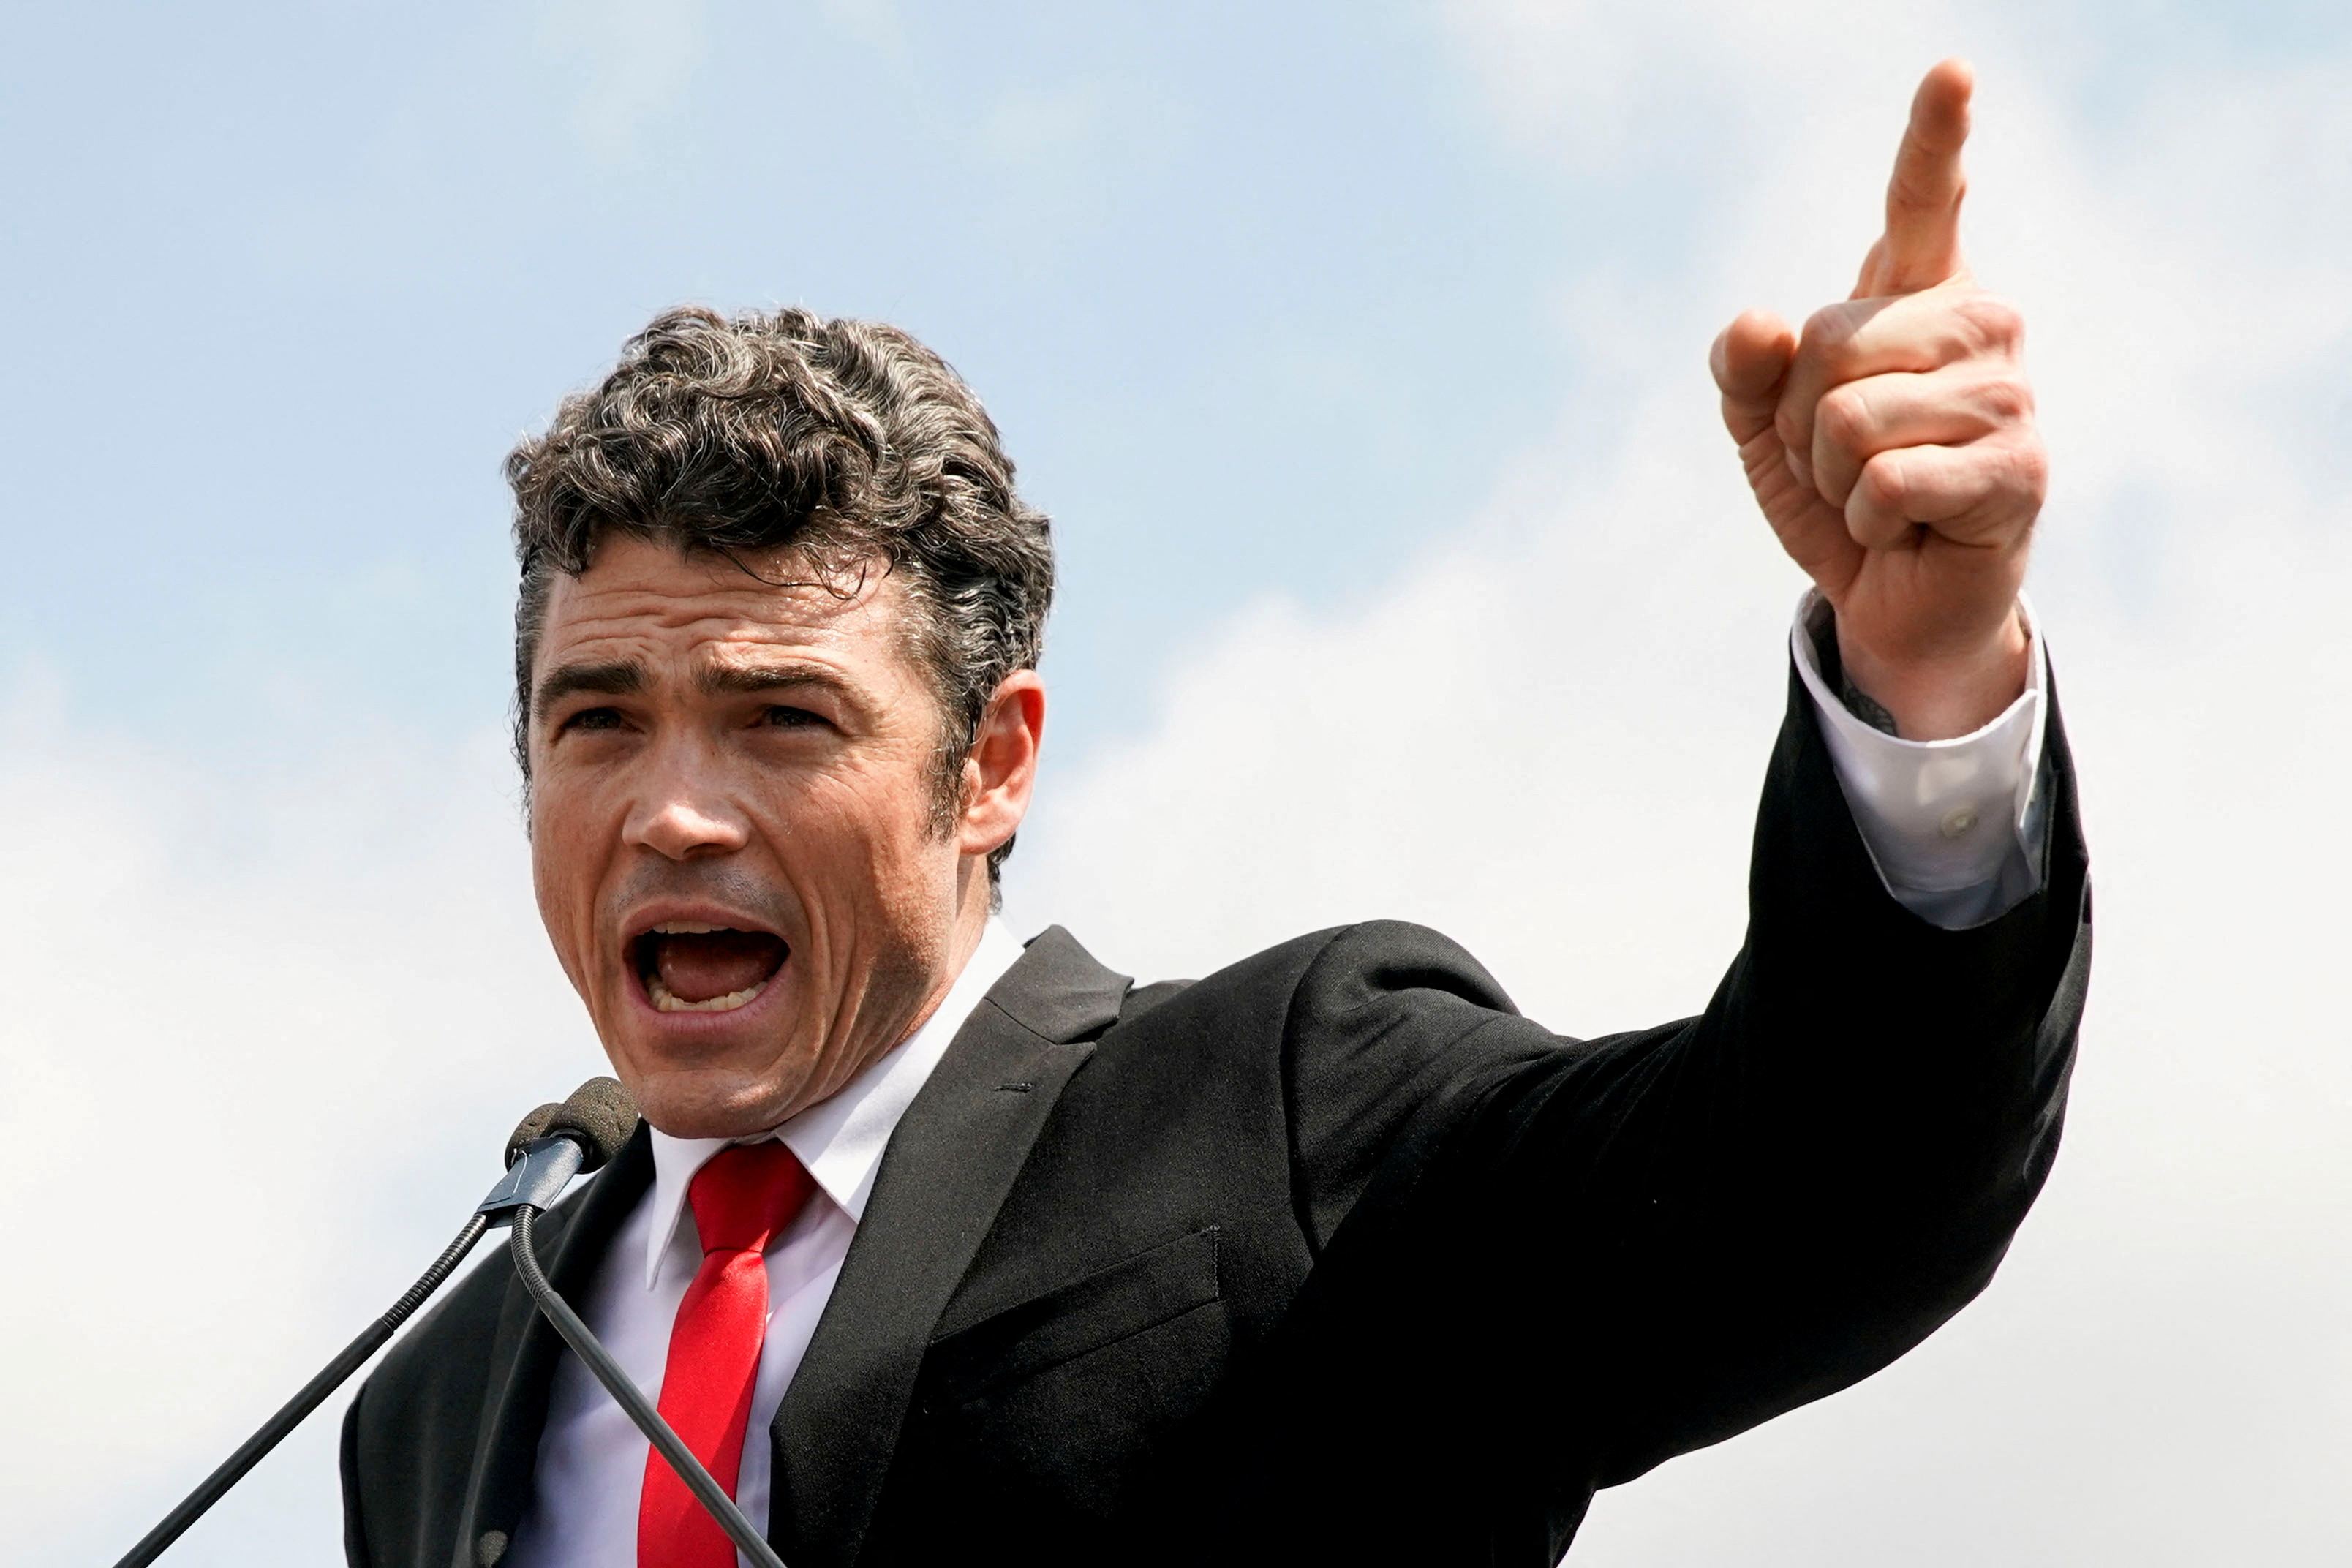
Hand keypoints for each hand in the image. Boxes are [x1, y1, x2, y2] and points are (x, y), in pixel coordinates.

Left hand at [1711, 59, 2043, 740]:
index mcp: (1919, 293)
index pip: (1924, 200)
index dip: (1935, 136)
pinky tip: (1906, 526)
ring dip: (1832, 475)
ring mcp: (2009, 392)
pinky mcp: (2019, 467)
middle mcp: (1979, 323)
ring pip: (1852, 416)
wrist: (1889, 597)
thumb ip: (1744, 367)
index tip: (1951, 69)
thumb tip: (1761, 322)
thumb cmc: (1837, 491)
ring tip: (1876, 491)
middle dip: (1800, 420)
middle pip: (1831, 342)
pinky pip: (1885, 478)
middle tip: (1841, 459)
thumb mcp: (1764, 425)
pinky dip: (1867, 517)